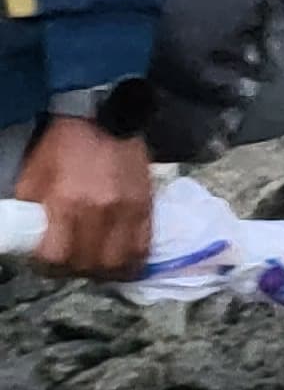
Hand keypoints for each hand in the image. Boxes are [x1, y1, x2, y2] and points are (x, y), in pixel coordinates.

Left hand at [17, 116, 153, 279]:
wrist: (109, 119)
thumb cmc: (65, 145)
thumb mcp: (34, 174)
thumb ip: (32, 207)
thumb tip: (31, 236)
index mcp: (66, 201)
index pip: (56, 255)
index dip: (47, 266)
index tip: (44, 262)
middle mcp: (100, 211)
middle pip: (88, 264)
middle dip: (74, 269)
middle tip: (68, 261)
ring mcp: (128, 211)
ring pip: (118, 263)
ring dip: (104, 271)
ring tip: (94, 263)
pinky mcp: (147, 208)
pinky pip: (142, 249)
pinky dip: (129, 262)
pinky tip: (119, 260)